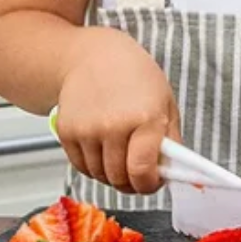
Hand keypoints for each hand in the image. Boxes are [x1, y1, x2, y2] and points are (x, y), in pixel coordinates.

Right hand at [54, 28, 178, 195]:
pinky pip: (81, 167)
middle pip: (119, 179)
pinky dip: (93, 165)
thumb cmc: (135, 76)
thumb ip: (171, 141)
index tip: (153, 182)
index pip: (142, 171)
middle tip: (138, 170)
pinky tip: (103, 147)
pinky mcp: (66, 132)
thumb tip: (173, 172)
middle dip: (132, 182)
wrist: (94, 56)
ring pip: (100, 176)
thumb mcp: (166, 103)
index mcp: (145, 118)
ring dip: (112, 174)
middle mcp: (113, 126)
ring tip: (121, 152)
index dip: (149, 185)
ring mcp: (87, 130)